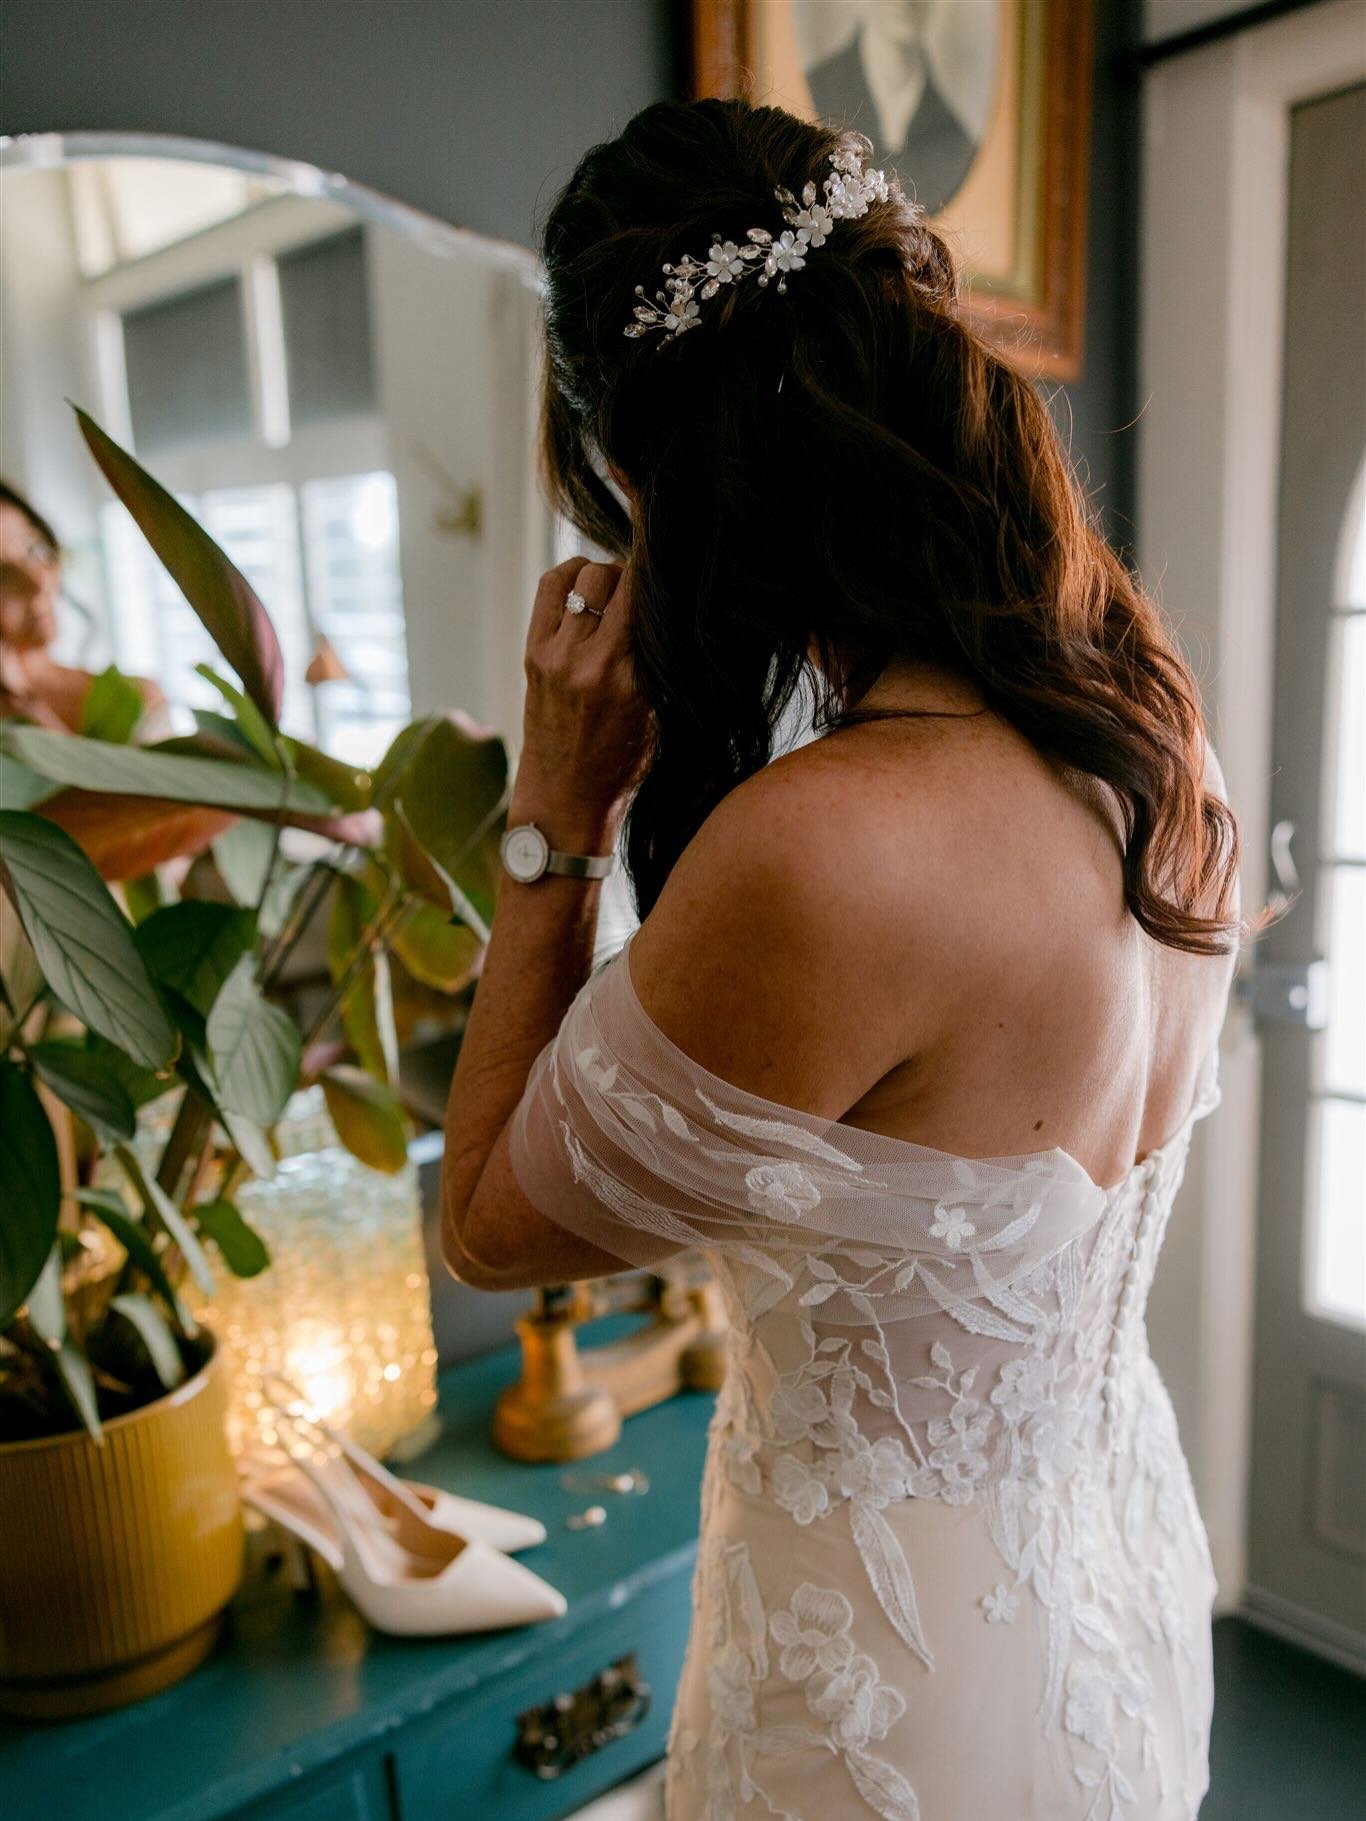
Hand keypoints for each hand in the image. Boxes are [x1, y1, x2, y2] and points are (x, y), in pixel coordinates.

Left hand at [510, 556, 652, 851]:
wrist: (565, 798)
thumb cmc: (623, 762)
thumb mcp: (658, 712)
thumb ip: (660, 659)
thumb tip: (672, 603)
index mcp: (632, 680)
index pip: (650, 600)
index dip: (664, 577)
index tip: (675, 573)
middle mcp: (592, 662)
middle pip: (617, 577)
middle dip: (636, 575)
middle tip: (644, 591)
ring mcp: (557, 655)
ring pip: (584, 576)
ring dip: (604, 574)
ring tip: (616, 592)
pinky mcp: (534, 652)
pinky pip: (552, 587)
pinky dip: (571, 576)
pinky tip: (585, 586)